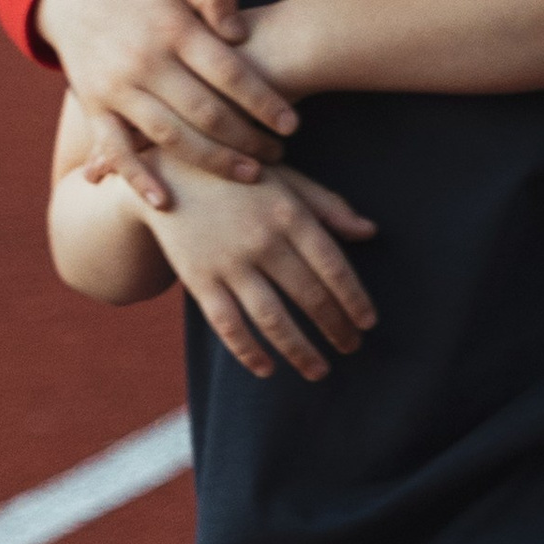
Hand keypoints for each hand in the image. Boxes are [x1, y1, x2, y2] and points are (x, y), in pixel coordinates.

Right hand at [38, 0, 298, 205]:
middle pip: (205, 112)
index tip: (292, 124)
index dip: (264, 101)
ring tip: (252, 176)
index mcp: (171, 29)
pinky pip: (115, 149)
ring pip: (170, 136)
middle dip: (247, 138)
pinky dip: (137, 178)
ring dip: (212, 162)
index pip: (228, 73)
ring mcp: (116, 88)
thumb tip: (240, 32)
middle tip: (279, 154)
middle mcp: (144, 62)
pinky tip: (166, 203)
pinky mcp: (94, 107)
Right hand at [139, 160, 378, 382]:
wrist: (172, 172)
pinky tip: (267, 368)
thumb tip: (371, 232)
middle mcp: (263, 240)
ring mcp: (229, 262)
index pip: (334, 266)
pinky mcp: (199, 278)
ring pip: (271, 318)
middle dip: (335, 328)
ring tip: (319, 370)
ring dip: (299, 350)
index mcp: (291, 215)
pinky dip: (247, 351)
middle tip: (352, 347)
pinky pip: (227, 324)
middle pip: (308, 295)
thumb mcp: (289, 181)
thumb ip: (330, 207)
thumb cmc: (244, 178)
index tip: (368, 323)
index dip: (354, 299)